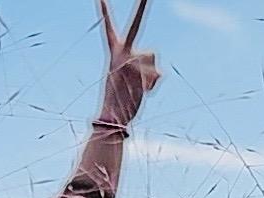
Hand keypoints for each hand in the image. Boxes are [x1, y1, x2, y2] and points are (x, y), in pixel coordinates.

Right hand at [97, 0, 160, 128]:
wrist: (112, 119)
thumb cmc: (120, 100)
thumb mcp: (126, 79)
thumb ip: (140, 67)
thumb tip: (160, 73)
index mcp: (113, 53)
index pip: (108, 28)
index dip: (103, 11)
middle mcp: (121, 53)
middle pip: (136, 24)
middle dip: (141, 5)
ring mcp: (130, 61)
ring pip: (152, 54)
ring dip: (151, 73)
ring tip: (139, 88)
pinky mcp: (140, 72)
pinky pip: (157, 73)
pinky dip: (153, 84)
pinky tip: (143, 93)